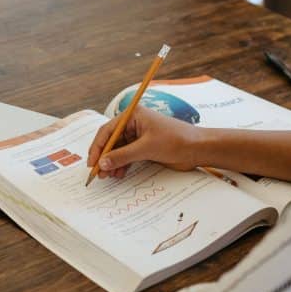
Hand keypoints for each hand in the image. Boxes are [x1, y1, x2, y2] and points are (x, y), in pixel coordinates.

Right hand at [86, 106, 202, 178]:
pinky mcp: (145, 147)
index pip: (108, 130)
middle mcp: (134, 123)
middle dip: (105, 157)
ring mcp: (140, 136)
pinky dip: (122, 165)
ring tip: (109, 176)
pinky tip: (119, 174)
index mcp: (133, 115)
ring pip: (119, 150)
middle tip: (99, 172)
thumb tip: (103, 163)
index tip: (92, 162)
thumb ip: (123, 156)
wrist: (198, 149)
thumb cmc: (176, 140)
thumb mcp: (146, 148)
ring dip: (113, 162)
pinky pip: (128, 156)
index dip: (98, 147)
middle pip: (112, 141)